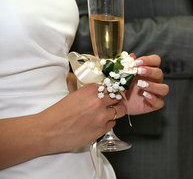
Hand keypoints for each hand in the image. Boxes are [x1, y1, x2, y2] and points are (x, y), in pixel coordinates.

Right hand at [40, 55, 167, 151]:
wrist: (48, 130)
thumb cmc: (57, 113)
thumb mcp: (73, 94)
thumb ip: (88, 91)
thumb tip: (98, 88)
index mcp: (92, 90)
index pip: (112, 86)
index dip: (113, 89)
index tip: (113, 91)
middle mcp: (99, 101)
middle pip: (118, 97)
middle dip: (116, 100)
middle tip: (112, 103)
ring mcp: (102, 116)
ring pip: (120, 111)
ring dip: (115, 111)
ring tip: (107, 113)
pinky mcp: (101, 129)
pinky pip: (113, 124)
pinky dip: (108, 123)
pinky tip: (100, 123)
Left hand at [116, 54, 168, 115]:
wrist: (115, 103)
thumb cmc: (120, 86)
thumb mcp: (120, 75)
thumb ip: (126, 65)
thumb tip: (132, 56)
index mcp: (147, 71)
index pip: (156, 61)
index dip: (149, 60)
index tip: (137, 62)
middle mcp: (154, 81)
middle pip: (160, 73)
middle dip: (150, 71)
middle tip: (139, 71)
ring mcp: (155, 93)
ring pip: (164, 88)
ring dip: (154, 86)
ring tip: (141, 85)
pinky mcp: (153, 105)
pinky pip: (160, 102)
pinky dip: (154, 99)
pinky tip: (144, 96)